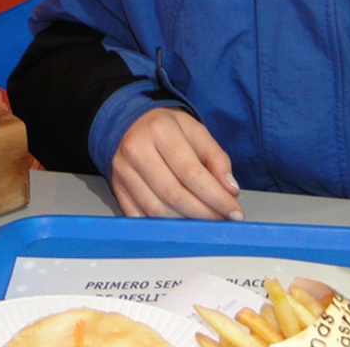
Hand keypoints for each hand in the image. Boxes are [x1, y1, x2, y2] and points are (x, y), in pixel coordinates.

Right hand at [111, 107, 243, 219]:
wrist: (130, 122)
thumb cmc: (167, 128)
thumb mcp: (196, 132)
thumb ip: (216, 159)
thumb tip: (230, 190)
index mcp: (160, 130)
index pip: (191, 172)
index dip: (216, 197)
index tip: (234, 212)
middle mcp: (136, 149)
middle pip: (173, 194)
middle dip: (203, 213)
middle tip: (222, 220)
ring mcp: (122, 171)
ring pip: (155, 209)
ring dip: (184, 222)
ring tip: (203, 222)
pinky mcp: (115, 188)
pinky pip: (139, 216)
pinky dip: (161, 226)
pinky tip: (179, 224)